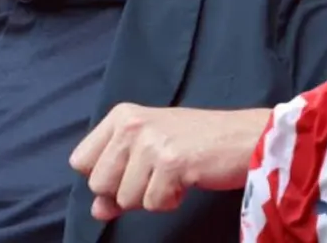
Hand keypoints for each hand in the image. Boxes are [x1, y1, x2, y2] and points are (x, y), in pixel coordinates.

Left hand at [69, 104, 269, 220]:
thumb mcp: (150, 153)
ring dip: (152, 197)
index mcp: (121, 116)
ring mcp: (150, 142)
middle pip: (98, 184)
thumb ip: (118, 179)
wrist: (246, 137)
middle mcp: (131, 124)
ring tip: (176, 174)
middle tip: (158, 174)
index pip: (80, 162)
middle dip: (127, 191)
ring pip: (125, 199)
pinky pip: (153, 204)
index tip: (132, 170)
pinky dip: (171, 201)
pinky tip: (187, 180)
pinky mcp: (171, 162)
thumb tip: (97, 210)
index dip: (105, 177)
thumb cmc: (198, 144)